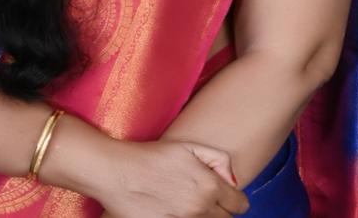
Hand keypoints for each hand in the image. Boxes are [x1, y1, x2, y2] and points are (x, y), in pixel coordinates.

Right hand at [91, 138, 249, 217]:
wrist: (118, 172)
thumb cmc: (152, 156)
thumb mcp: (188, 146)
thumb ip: (218, 160)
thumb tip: (233, 181)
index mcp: (208, 185)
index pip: (239, 205)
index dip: (234, 200)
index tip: (226, 197)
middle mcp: (200, 208)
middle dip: (220, 210)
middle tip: (203, 199)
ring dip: (203, 216)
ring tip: (186, 203)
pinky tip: (174, 210)